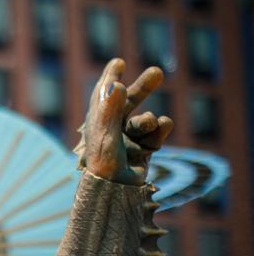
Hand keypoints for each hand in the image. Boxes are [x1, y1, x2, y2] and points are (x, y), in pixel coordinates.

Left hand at [78, 58, 173, 184]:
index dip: (110, 78)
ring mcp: (129, 140)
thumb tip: (116, 83)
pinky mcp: (144, 151)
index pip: (103, 95)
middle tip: (158, 72)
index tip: (118, 62)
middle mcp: (112, 129)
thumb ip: (110, 107)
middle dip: (144, 87)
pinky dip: (160, 130)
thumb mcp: (105, 132)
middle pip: (129, 102)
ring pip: (146, 119)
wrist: (115, 193)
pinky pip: (157, 132)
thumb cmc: (103, 162)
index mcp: (97, 122)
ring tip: (147, 124)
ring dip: (148, 120)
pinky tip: (159, 130)